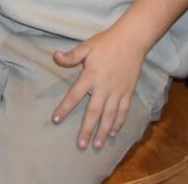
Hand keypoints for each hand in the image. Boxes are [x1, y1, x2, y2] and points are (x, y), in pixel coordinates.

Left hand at [50, 29, 144, 150]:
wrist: (132, 41)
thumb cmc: (106, 43)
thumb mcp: (86, 46)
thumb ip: (72, 56)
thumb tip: (55, 55)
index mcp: (91, 76)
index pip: (74, 95)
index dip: (65, 108)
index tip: (56, 119)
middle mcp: (104, 87)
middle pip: (94, 112)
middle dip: (87, 129)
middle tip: (81, 145)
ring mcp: (118, 91)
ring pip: (110, 115)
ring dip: (103, 131)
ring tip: (97, 145)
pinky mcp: (128, 92)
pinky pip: (123, 111)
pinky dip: (119, 123)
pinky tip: (113, 133)